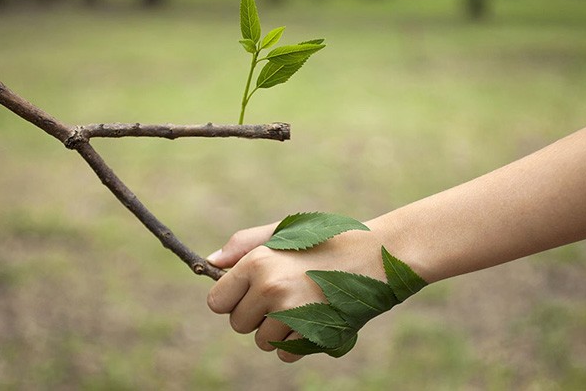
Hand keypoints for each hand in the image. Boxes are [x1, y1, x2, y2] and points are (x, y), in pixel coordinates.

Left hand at [206, 221, 384, 361]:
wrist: (375, 255)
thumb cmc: (325, 241)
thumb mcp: (284, 232)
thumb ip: (244, 245)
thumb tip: (210, 262)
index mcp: (257, 261)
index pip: (217, 301)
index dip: (232, 299)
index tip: (250, 292)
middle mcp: (270, 287)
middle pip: (238, 324)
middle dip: (255, 316)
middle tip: (283, 294)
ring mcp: (291, 313)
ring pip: (262, 341)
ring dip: (277, 330)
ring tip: (303, 303)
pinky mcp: (312, 333)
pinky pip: (285, 353)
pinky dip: (296, 343)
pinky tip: (314, 317)